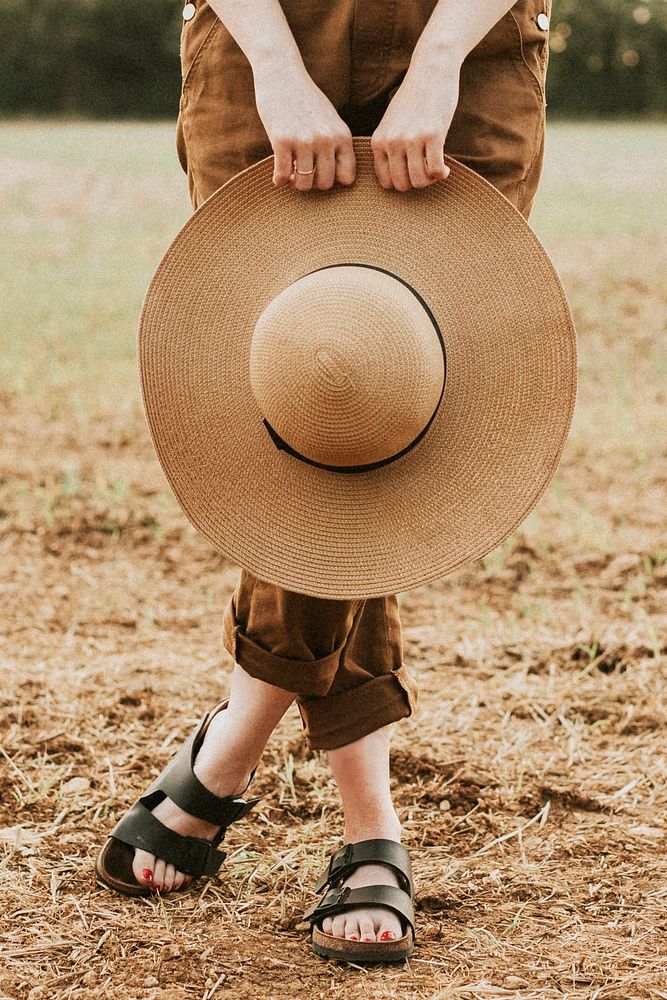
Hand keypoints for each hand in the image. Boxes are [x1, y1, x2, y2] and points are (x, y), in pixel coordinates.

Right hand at [253, 66, 355, 191]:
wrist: (281, 74)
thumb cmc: (305, 99)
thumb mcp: (330, 120)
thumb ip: (336, 145)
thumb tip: (337, 179)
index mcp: (342, 135)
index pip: (347, 177)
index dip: (334, 179)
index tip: (321, 172)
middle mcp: (326, 140)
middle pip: (325, 184)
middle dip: (313, 183)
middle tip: (303, 174)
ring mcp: (304, 141)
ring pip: (304, 184)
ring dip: (295, 183)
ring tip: (290, 174)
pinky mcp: (282, 140)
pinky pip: (283, 175)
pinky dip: (279, 180)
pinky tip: (277, 176)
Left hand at [371, 62, 459, 190]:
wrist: (430, 71)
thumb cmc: (413, 99)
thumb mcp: (390, 124)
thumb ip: (389, 148)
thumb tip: (397, 181)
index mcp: (378, 141)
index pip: (386, 182)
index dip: (401, 182)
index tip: (412, 174)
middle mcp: (392, 142)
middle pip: (401, 185)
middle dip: (416, 183)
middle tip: (426, 173)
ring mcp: (412, 139)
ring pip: (418, 181)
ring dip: (430, 181)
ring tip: (435, 169)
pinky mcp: (433, 135)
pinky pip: (436, 170)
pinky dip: (442, 174)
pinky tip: (446, 169)